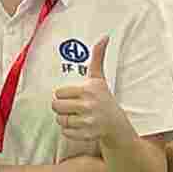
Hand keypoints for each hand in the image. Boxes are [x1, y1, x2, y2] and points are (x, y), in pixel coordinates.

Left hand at [52, 35, 133, 150]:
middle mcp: (88, 105)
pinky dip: (69, 131)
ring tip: (76, 116)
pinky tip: (79, 126)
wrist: (116, 124)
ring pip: (60, 120)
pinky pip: (65, 132)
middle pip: (56, 107)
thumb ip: (98, 57)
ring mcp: (88, 121)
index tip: (73, 96)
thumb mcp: (99, 78)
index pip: (59, 93)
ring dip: (65, 119)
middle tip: (71, 107)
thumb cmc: (104, 98)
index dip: (64, 95)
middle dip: (61, 108)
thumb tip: (104, 37)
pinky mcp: (86, 134)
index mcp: (88, 90)